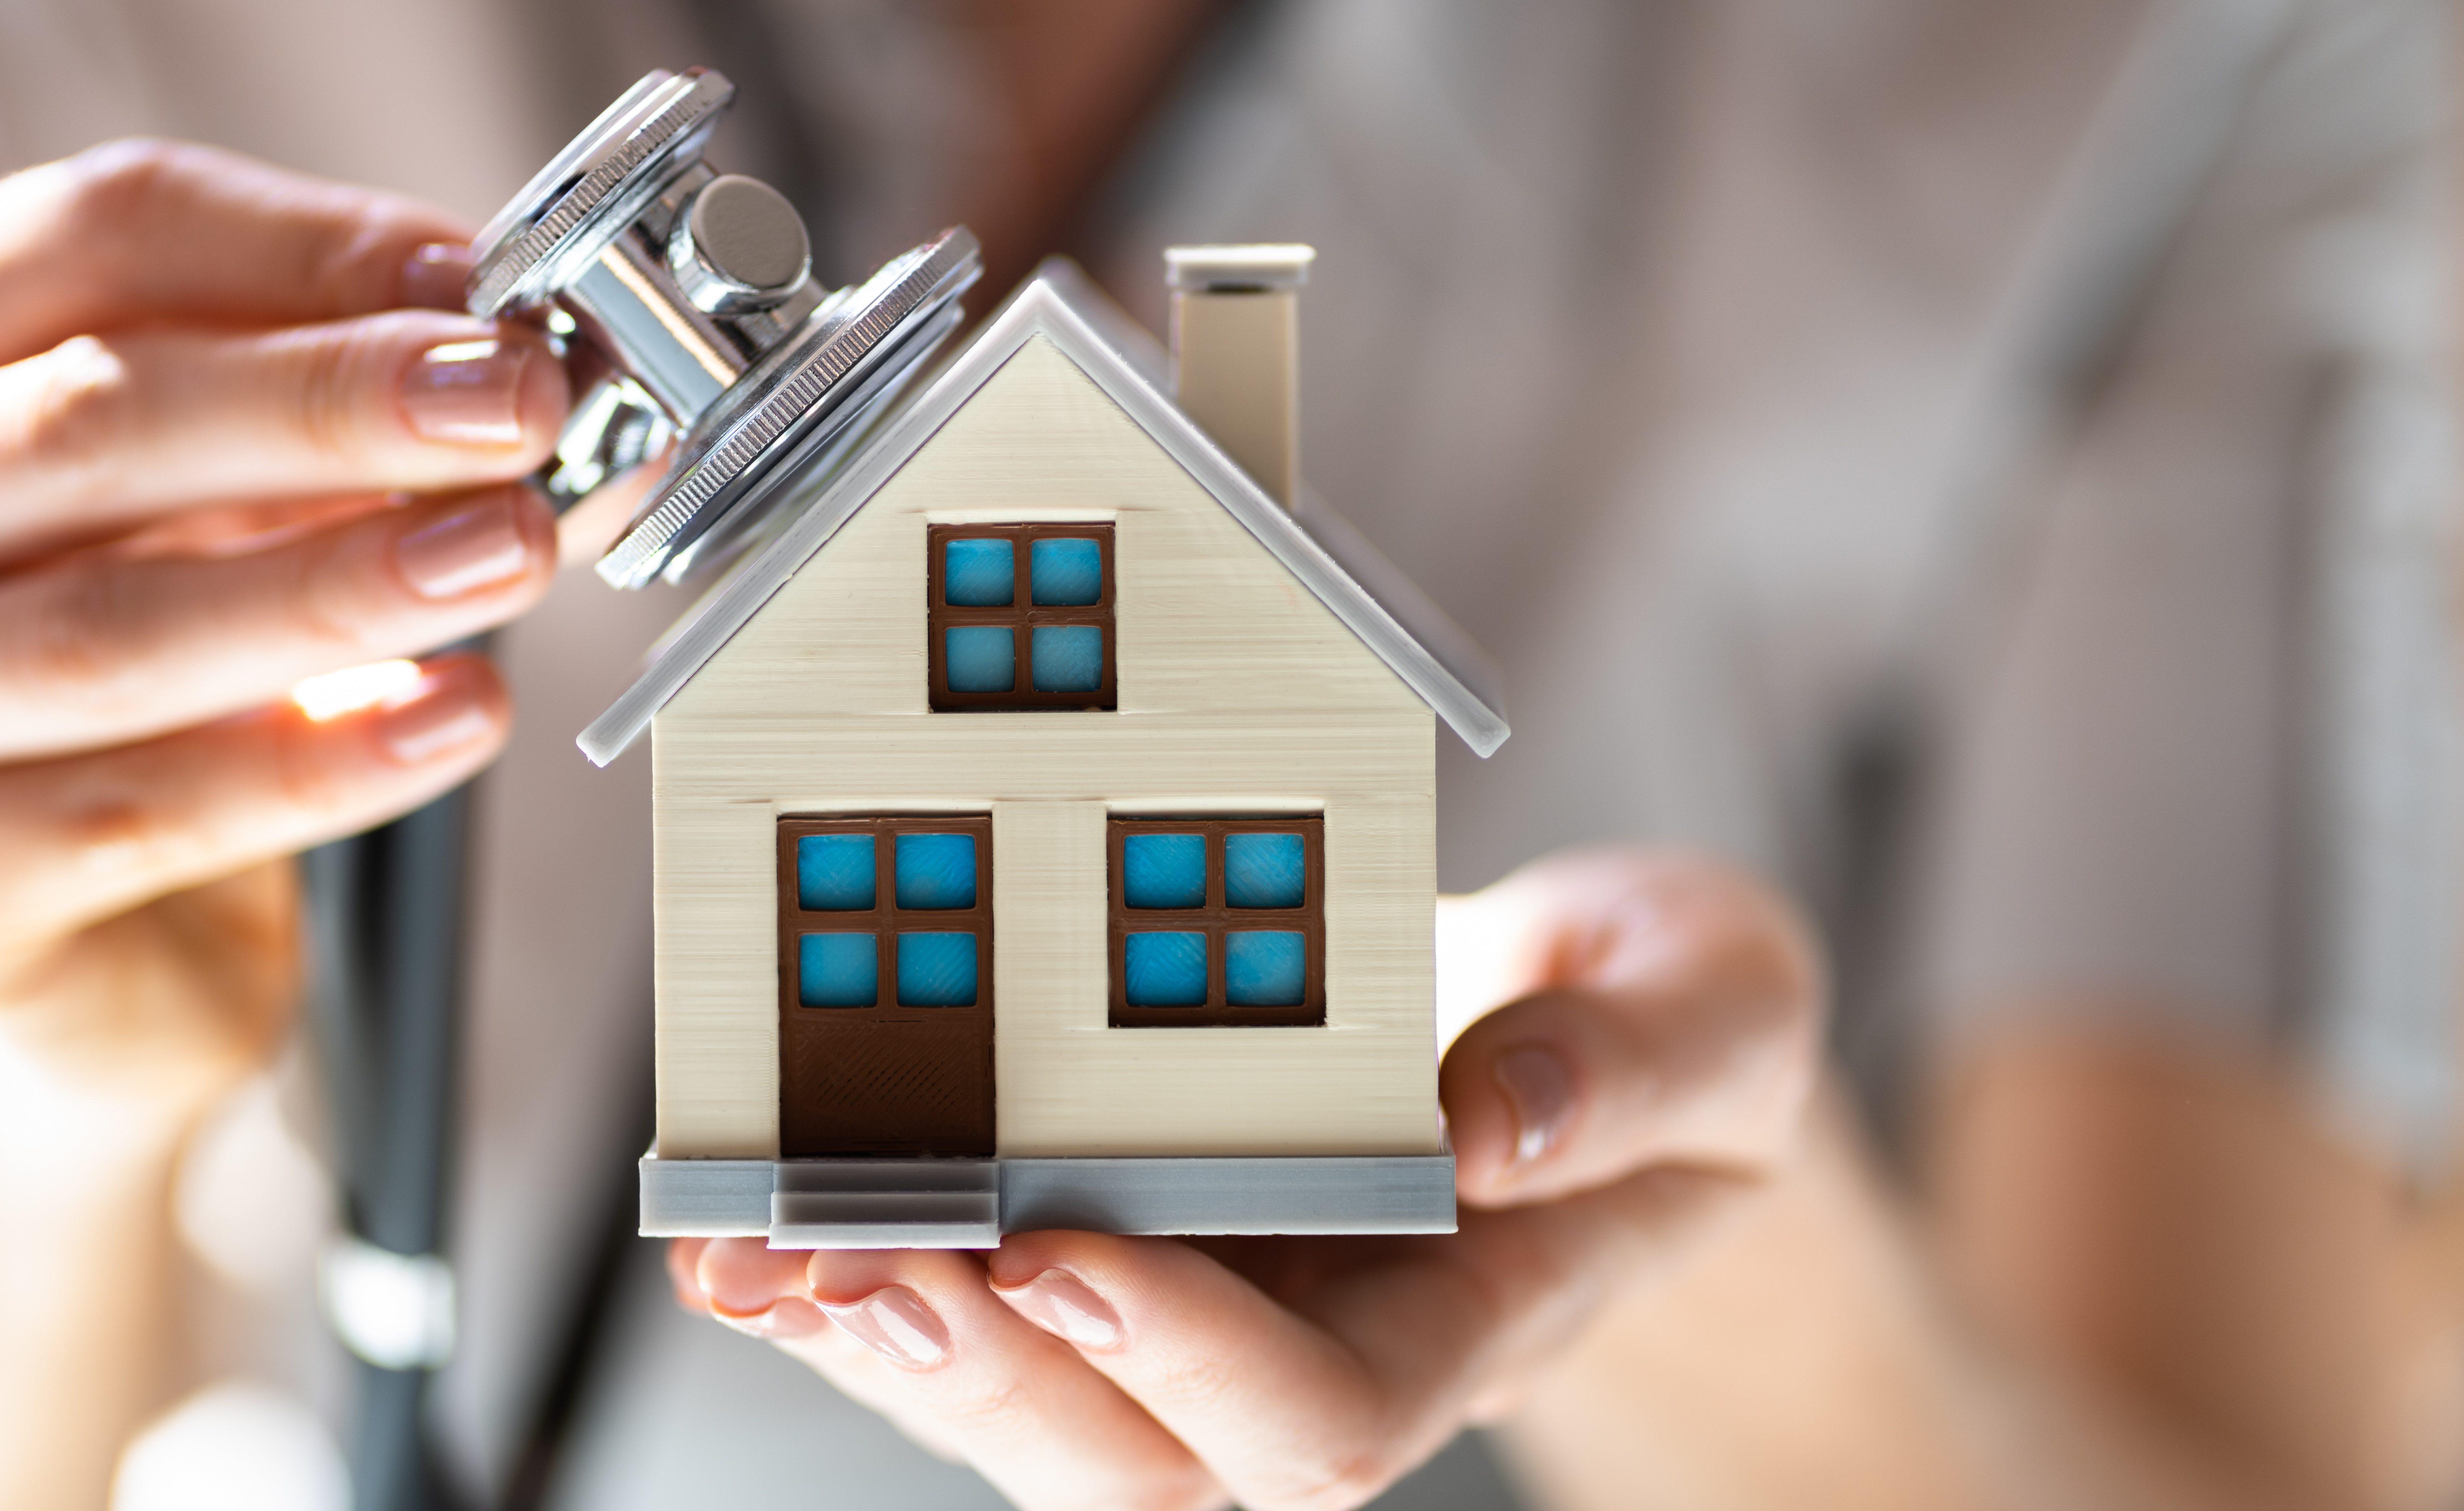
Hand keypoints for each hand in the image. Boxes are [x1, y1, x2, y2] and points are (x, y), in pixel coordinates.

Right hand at [0, 140, 572, 1116]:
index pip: (100, 232)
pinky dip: (319, 762)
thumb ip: (340, 420)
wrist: (57, 935)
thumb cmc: (144, 655)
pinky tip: (453, 716)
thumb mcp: (226, 493)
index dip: (305, 247)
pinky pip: (139, 810)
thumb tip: (528, 368)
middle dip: (332, 405)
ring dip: (339, 583)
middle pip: (96, 416)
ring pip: (113, 627)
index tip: (481, 281)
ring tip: (510, 553)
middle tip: (517, 407)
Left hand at [665, 850, 1822, 1510]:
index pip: (1328, 1416)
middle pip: (1140, 1455)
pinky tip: (750, 1221)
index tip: (1068, 1253)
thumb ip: (1631, 1066)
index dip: (1190, 1362)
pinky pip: (984, 1301)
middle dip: (981, 1371)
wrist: (1627, 1028)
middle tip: (846, 1261)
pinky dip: (858, 1266)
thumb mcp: (1715, 1009)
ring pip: (1030, 1402)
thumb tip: (1499, 1122)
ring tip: (748, 1252)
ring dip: (877, 1334)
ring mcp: (1222, 1300)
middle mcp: (1327, 1336)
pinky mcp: (1138, 1238)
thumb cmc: (1677, 1027)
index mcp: (1476, 1304)